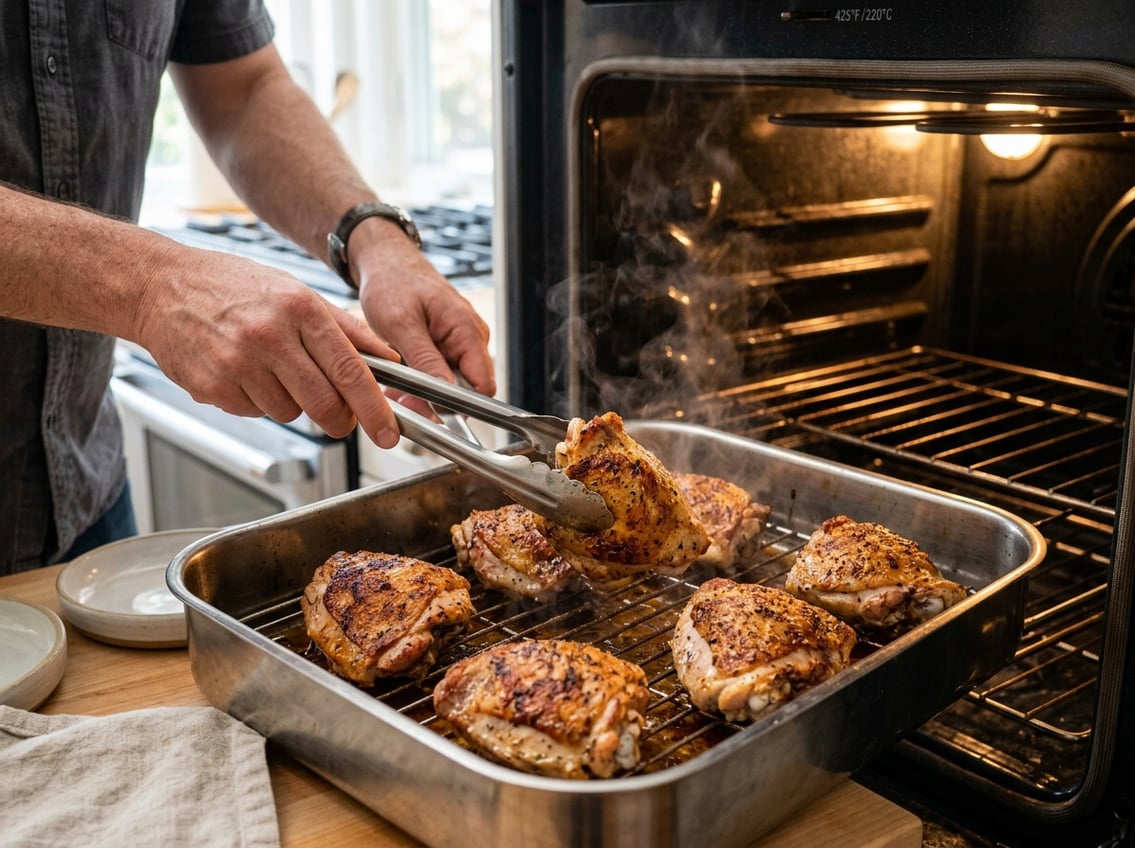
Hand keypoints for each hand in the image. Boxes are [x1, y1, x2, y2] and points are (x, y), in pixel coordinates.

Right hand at [131, 241, 404, 447]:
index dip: (374, 409)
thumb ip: (347, 329)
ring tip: (271, 370)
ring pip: (290, 413)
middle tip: (338, 416)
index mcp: (299, 308)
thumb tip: (390, 358)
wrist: (162, 286)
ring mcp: (237, 363)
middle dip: (338, 419)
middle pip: (324, 404)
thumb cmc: (234, 286)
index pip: (350, 371)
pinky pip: (254, 413)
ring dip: (291, 403)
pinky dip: (256, 401)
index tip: (388, 433)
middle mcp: (269, 335)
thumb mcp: (297, 291)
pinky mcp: (211, 386)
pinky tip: (242, 372)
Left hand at [350, 216, 496, 398]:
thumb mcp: (402, 323)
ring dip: (422, 392)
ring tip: (394, 387)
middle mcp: (471, 337)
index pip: (483, 385)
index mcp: (467, 329)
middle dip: (433, 400)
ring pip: (450, 384)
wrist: (386, 261)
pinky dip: (419, 380)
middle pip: (466, 389)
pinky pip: (440, 373)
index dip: (460, 405)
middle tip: (401, 399)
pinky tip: (398, 378)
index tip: (428, 409)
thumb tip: (445, 394)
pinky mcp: (448, 345)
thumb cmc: (393, 281)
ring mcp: (460, 342)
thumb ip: (425, 360)